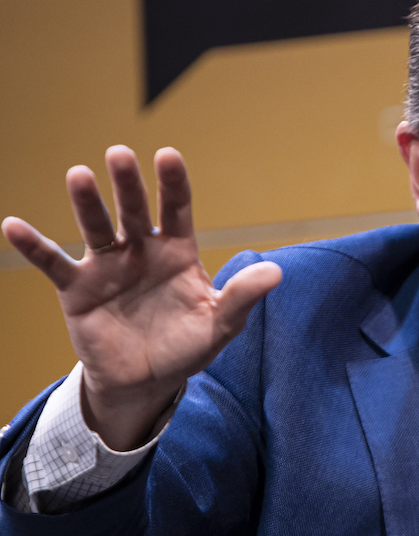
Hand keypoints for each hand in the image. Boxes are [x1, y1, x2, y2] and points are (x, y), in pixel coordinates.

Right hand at [1, 145, 280, 449]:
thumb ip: (243, 297)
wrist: (147, 381)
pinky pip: (53, 263)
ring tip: (79, 175)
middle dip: (128, 184)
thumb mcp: (220, 325)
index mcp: (179, 253)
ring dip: (86, 203)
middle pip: (135, 210)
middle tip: (119, 154)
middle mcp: (142, 250)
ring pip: (96, 228)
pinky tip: (13, 226)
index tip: (168, 155)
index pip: (178, 209)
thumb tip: (276, 272)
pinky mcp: (78, 288)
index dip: (173, 184)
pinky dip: (34, 246)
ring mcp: (108, 266)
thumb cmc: (187, 347)